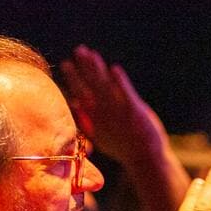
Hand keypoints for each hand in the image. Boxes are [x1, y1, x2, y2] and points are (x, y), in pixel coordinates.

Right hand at [60, 45, 167, 166]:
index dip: (74, 78)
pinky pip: (125, 94)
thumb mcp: (100, 135)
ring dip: (97, 69)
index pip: (81, 94)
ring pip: (105, 86)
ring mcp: (118, 112)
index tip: (66, 63)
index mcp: (94, 118)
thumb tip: (74, 103)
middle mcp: (104, 113)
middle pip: (91, 86)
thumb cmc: (123, 147)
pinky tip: (114, 69)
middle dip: (84, 68)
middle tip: (78, 50)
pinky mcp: (134, 112)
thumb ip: (86, 119)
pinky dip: (120, 81)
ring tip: (90, 53)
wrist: (145, 159)